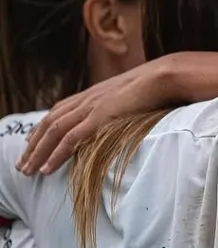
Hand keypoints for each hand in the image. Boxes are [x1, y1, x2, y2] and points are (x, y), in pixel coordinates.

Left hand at [18, 56, 176, 174]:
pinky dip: (56, 154)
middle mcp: (87, 99)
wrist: (166, 76)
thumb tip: (126, 115)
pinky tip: (46, 169)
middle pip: (50, 122)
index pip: (60, 111)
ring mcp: (92, 108)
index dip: (44, 127)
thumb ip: (123, 104)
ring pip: (54, 132)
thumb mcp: (134, 94)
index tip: (33, 141)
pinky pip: (70, 139)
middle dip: (33, 144)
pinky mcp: (99, 118)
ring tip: (27, 171)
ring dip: (37, 152)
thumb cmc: (157, 85)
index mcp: (95, 93)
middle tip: (22, 164)